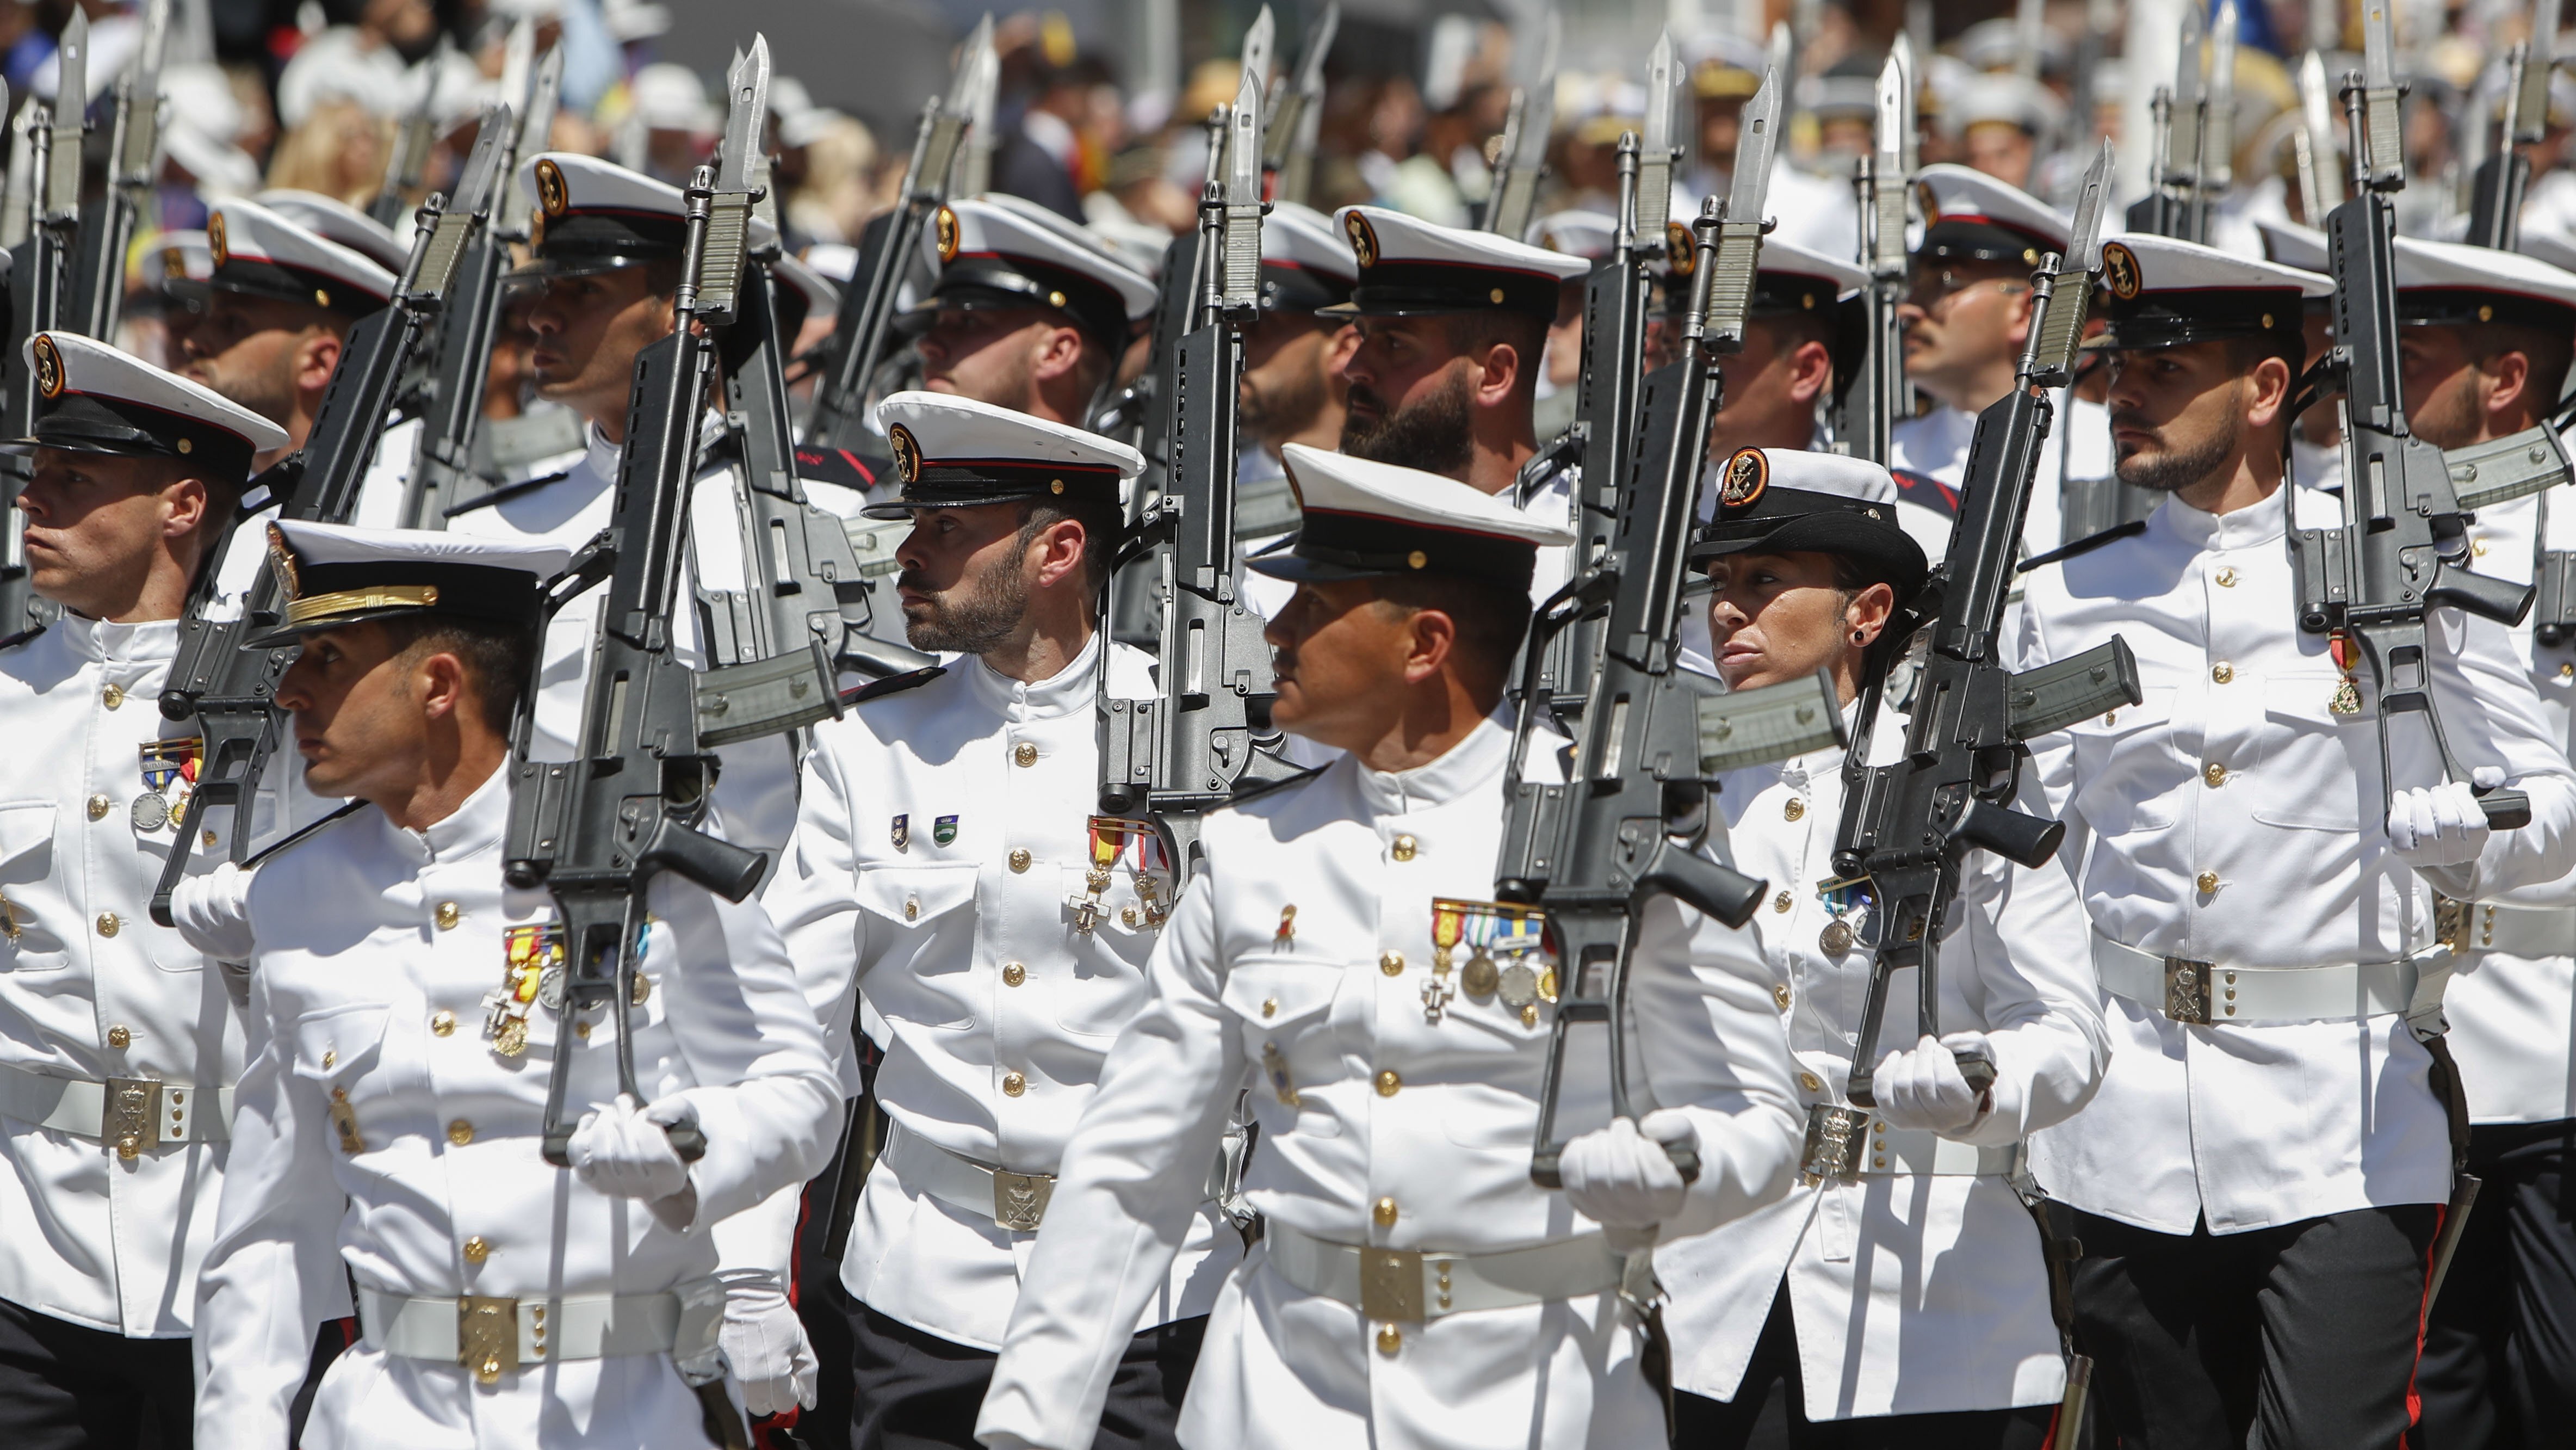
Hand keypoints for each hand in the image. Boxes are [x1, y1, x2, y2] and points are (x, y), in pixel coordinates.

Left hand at [567, 1094, 691, 1202]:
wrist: (657, 1149)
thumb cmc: (671, 1130)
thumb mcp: (685, 1114)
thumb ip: (674, 1110)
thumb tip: (652, 1113)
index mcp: (671, 1177)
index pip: (654, 1156)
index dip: (645, 1128)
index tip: (645, 1113)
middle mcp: (644, 1189)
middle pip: (624, 1155)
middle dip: (621, 1121)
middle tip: (625, 1105)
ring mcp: (616, 1188)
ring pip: (600, 1156)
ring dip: (602, 1125)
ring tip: (612, 1111)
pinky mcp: (595, 1182)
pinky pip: (580, 1161)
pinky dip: (580, 1138)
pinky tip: (591, 1123)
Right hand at [718, 1272, 817, 1416]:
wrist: (743, 1297)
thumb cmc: (776, 1318)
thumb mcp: (801, 1344)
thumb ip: (808, 1376)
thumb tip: (809, 1403)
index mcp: (774, 1377)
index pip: (786, 1404)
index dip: (794, 1389)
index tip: (793, 1370)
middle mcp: (751, 1383)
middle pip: (765, 1408)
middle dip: (776, 1394)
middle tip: (780, 1369)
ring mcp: (734, 1378)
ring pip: (750, 1400)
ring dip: (761, 1389)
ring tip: (766, 1362)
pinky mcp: (723, 1370)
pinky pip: (740, 1386)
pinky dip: (749, 1379)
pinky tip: (754, 1357)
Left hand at [1559, 1111, 1695, 1248]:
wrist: (1639, 1175)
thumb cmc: (1661, 1154)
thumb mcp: (1682, 1137)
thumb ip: (1675, 1127)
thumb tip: (1649, 1128)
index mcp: (1670, 1201)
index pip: (1660, 1182)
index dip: (1649, 1153)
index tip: (1645, 1141)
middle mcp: (1641, 1215)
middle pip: (1624, 1178)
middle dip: (1621, 1141)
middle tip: (1623, 1128)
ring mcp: (1610, 1214)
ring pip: (1596, 1178)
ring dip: (1599, 1145)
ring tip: (1607, 1138)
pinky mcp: (1584, 1206)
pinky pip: (1571, 1177)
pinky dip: (1577, 1153)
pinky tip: (1589, 1146)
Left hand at [1870, 1033, 1991, 1135]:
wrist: (1953, 1094)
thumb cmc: (1966, 1074)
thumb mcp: (1981, 1054)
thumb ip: (1971, 1043)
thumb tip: (1947, 1042)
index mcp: (1963, 1107)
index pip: (1947, 1081)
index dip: (1941, 1058)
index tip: (1941, 1049)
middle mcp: (1939, 1119)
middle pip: (1921, 1080)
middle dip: (1922, 1054)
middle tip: (1927, 1045)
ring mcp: (1915, 1120)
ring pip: (1900, 1084)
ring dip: (1906, 1061)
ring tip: (1915, 1055)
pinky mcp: (1895, 1116)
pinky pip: (1881, 1092)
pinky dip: (1885, 1071)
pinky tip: (1896, 1060)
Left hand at [2386, 769, 2501, 868]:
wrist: (2433, 839)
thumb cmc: (2458, 813)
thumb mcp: (2483, 795)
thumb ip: (2493, 778)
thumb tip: (2480, 776)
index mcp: (2477, 843)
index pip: (2475, 822)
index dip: (2463, 799)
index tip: (2455, 788)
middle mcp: (2455, 854)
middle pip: (2447, 822)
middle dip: (2439, 798)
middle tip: (2434, 792)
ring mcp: (2429, 856)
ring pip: (2424, 829)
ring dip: (2419, 803)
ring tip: (2419, 795)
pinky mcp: (2406, 854)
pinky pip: (2400, 833)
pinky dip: (2399, 811)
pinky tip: (2402, 799)